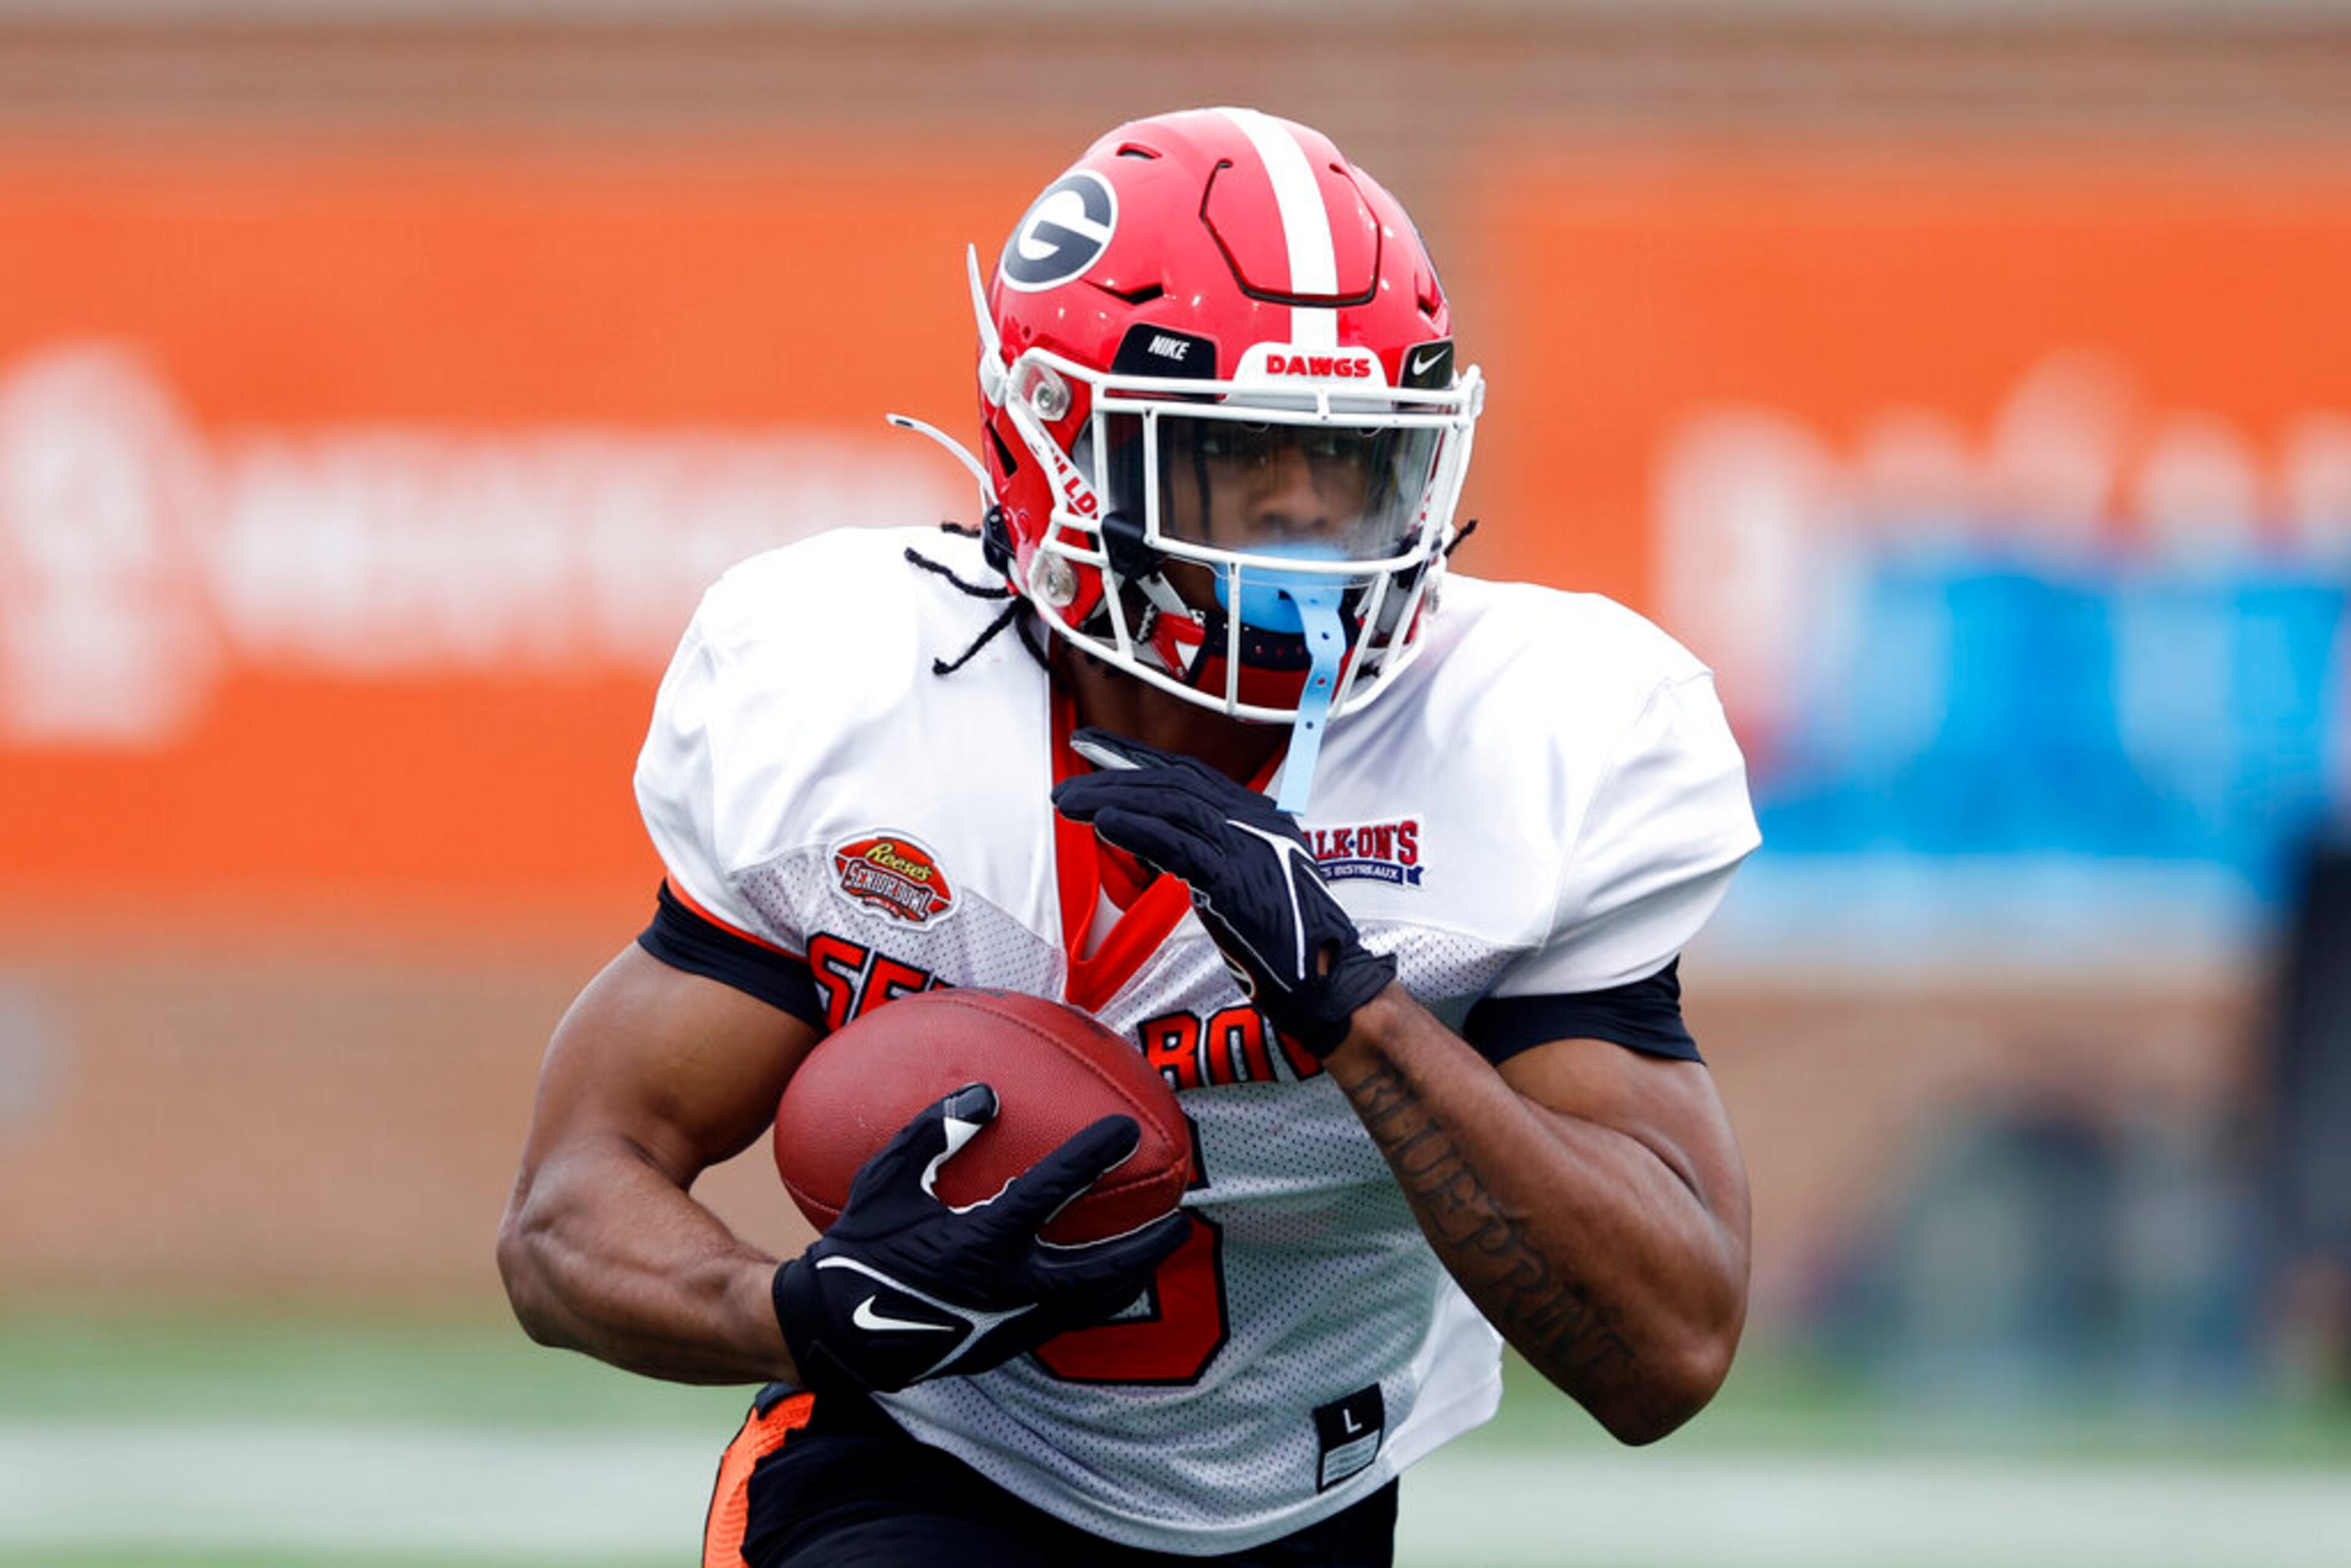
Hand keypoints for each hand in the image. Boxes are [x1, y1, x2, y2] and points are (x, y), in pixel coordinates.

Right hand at [773, 1084, 1188, 1395]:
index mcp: (980, 1243)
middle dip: (1143, 1245)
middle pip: (1098, 1269)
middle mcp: (1007, 1287)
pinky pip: (1063, 1319)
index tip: (1125, 1133)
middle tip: (1179, 1219)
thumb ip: (934, 1133)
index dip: (1091, 1157)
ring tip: (1154, 1252)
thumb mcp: (885, 1180)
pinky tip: (1101, 1280)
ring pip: (1089, 1303)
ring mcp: (1010, 1323)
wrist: (836, 1331)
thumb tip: (986, 1094)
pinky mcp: (1005, 1346)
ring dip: (1128, 1276)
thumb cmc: (861, 1247)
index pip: (1051, 1192)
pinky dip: (1092, 1298)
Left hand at [1052, 727, 1396, 1056]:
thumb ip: (1192, 850)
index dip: (1134, 756)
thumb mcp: (1236, 879)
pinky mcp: (1237, 881)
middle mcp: (1253, 820)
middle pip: (1172, 783)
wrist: (1324, 982)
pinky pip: (1179, 846)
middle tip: (1064, 785)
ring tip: (1067, 802)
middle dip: (1113, 776)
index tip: (1091, 747)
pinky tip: (1102, 824)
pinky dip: (1138, 830)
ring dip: (1112, 800)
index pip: (1186, 772)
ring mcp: (1247, 847)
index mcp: (1256, 814)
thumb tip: (1132, 831)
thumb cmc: (1279, 939)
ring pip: (1170, 806)